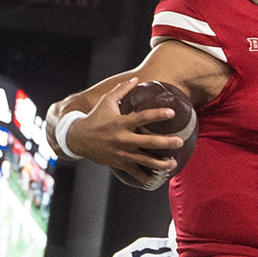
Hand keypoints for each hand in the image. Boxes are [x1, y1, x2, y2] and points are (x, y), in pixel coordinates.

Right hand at [67, 78, 187, 185]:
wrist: (78, 138)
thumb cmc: (95, 118)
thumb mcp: (106, 101)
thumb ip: (122, 89)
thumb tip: (136, 78)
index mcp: (120, 122)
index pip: (141, 117)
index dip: (157, 115)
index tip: (172, 113)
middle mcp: (122, 139)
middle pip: (147, 142)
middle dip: (165, 143)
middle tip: (179, 141)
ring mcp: (121, 153)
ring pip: (143, 160)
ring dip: (160, 163)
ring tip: (173, 163)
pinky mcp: (118, 162)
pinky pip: (134, 172)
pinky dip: (145, 177)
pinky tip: (156, 178)